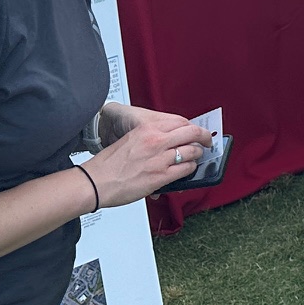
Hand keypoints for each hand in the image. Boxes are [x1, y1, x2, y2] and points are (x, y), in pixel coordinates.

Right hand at [83, 109, 212, 207]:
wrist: (96, 182)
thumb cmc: (109, 164)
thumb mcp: (131, 139)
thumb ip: (150, 137)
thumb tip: (167, 141)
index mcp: (147, 128)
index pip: (181, 122)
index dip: (193, 127)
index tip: (197, 130)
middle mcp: (156, 140)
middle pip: (192, 133)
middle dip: (204, 137)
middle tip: (207, 141)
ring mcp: (160, 158)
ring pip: (192, 151)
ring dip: (198, 154)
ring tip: (197, 157)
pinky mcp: (161, 175)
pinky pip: (186, 169)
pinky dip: (190, 169)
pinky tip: (187, 169)